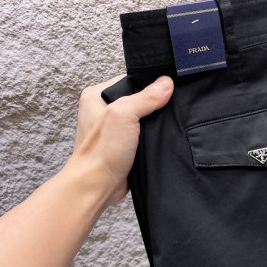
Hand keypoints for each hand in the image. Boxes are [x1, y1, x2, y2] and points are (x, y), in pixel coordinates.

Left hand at [73, 74, 173, 205]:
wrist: (98, 186)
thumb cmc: (101, 152)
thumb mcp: (124, 114)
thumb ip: (146, 97)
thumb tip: (166, 83)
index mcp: (96, 95)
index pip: (130, 80)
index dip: (150, 84)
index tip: (167, 89)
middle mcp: (104, 111)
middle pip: (139, 99)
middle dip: (155, 106)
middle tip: (170, 108)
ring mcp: (115, 130)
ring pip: (144, 119)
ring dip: (155, 124)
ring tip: (168, 125)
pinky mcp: (125, 146)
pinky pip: (145, 136)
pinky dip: (154, 138)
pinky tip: (162, 140)